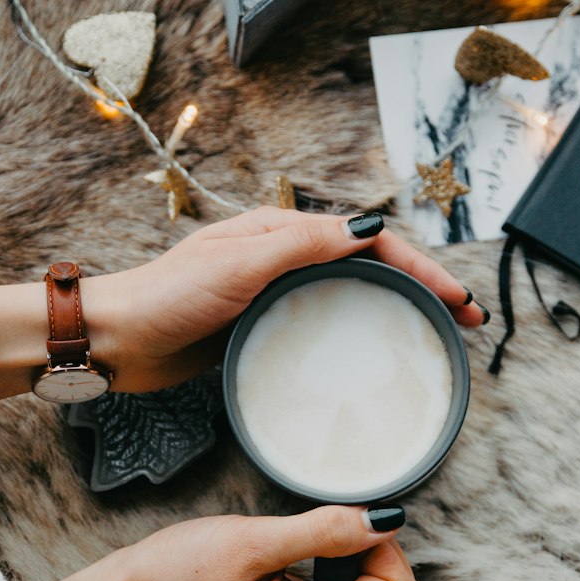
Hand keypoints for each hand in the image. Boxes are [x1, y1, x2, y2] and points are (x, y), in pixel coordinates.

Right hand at [18, 504, 423, 580]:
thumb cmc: (177, 573)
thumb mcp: (252, 541)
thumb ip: (325, 532)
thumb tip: (386, 520)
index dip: (384, 549)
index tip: (342, 523)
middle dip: (390, 567)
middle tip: (344, 534)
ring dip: (372, 578)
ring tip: (325, 545)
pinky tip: (310, 557)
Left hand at [81, 206, 488, 391]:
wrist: (115, 338)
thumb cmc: (167, 299)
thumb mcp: (238, 266)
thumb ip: (301, 246)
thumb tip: (367, 227)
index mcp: (282, 232)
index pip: (370, 240)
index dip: (420, 266)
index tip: (456, 297)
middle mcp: (283, 255)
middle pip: (371, 263)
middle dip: (423, 285)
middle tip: (464, 319)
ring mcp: (274, 290)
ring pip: (353, 291)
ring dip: (399, 306)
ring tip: (436, 334)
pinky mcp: (263, 324)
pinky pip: (325, 321)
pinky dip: (361, 329)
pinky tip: (373, 353)